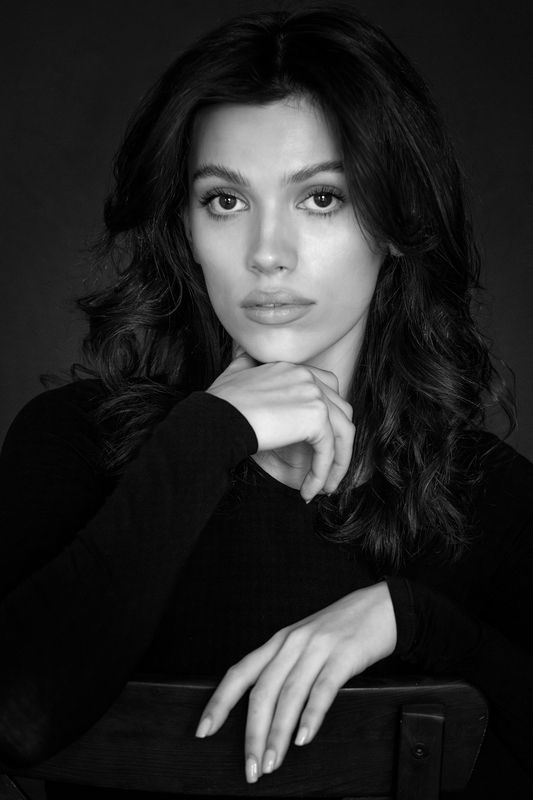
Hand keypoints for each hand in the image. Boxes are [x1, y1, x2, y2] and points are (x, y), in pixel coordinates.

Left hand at [195, 582, 396, 782]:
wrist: (382, 606)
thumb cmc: (341, 629)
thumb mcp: (305, 642)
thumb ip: (285, 668)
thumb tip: (263, 711)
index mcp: (278, 642)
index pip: (240, 673)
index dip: (219, 702)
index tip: (203, 731)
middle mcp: (292, 643)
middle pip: (262, 692)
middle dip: (252, 734)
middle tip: (250, 769)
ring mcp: (318, 647)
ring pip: (289, 695)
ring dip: (278, 734)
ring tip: (272, 763)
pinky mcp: (344, 655)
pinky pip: (323, 688)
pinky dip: (311, 715)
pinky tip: (304, 738)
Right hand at [207, 350, 354, 501]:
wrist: (215, 419)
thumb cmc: (217, 406)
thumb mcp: (232, 375)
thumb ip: (244, 367)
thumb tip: (243, 361)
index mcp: (292, 368)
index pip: (327, 389)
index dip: (330, 419)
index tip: (320, 443)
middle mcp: (307, 376)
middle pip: (341, 411)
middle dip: (340, 443)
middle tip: (328, 469)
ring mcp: (314, 394)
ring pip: (343, 433)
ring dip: (338, 463)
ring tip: (324, 487)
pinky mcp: (315, 417)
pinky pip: (328, 451)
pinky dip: (322, 474)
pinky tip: (308, 490)